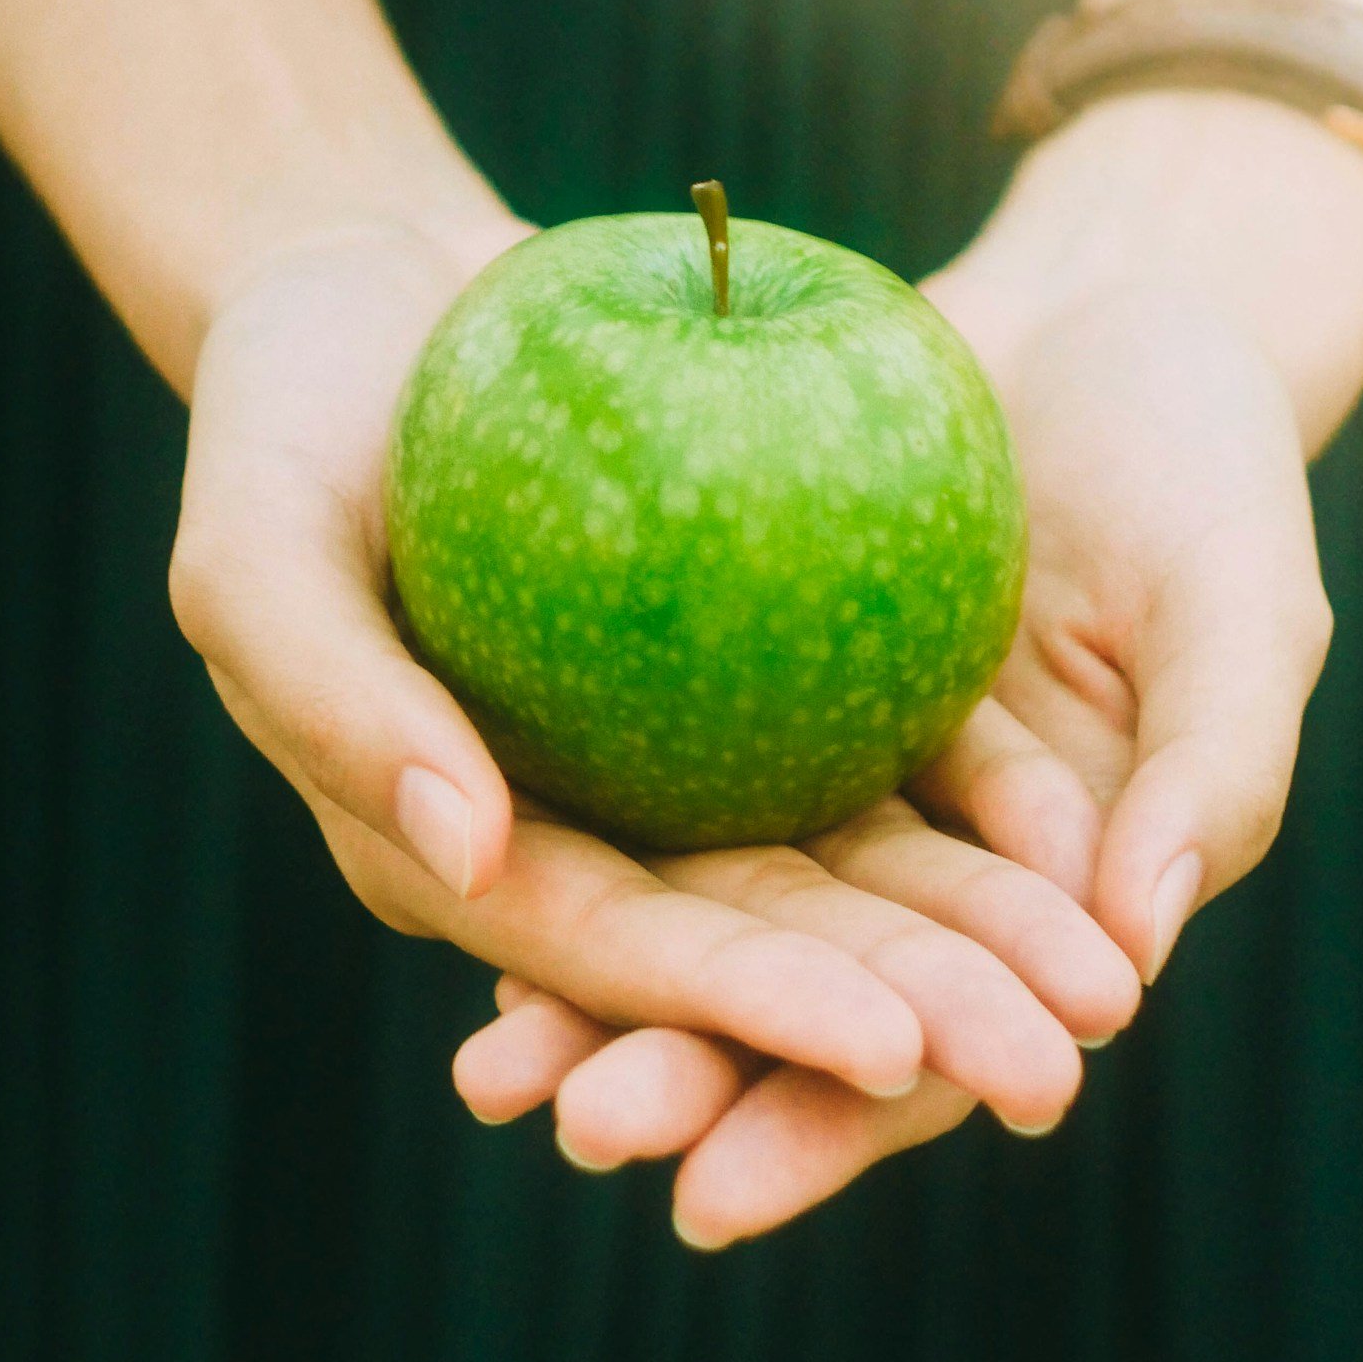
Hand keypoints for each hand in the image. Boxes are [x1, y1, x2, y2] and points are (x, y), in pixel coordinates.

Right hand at [169, 218, 1135, 1105]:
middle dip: (903, 1018)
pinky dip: (969, 797)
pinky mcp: (738, 669)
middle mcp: (576, 834)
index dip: (748, 1012)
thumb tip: (466, 852)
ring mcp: (666, 758)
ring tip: (1107, 996)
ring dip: (969, 937)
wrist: (370, 286)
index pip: (611, 953)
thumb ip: (336, 701)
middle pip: (750, 940)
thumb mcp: (255, 546)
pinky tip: (1082, 837)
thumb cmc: (282, 413)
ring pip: (835, 866)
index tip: (893, 1051)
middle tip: (1056, 1075)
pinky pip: (866, 739)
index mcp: (455, 851)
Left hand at [458, 267, 1329, 1244]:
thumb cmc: (1208, 458)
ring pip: (706, 905)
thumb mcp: (1246, 604)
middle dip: (681, 1078)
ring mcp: (833, 769)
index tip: (711, 1198)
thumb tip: (1138, 957)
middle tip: (571, 1126)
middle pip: (789, 999)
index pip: (931, 1054)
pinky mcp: (758, 672)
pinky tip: (476, 867)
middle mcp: (921, 861)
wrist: (1111, 308)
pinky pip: (662, 767)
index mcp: (1046, 902)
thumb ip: (1216, 775)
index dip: (826, 1131)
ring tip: (488, 1068)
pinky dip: (581, 826)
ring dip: (601, 990)